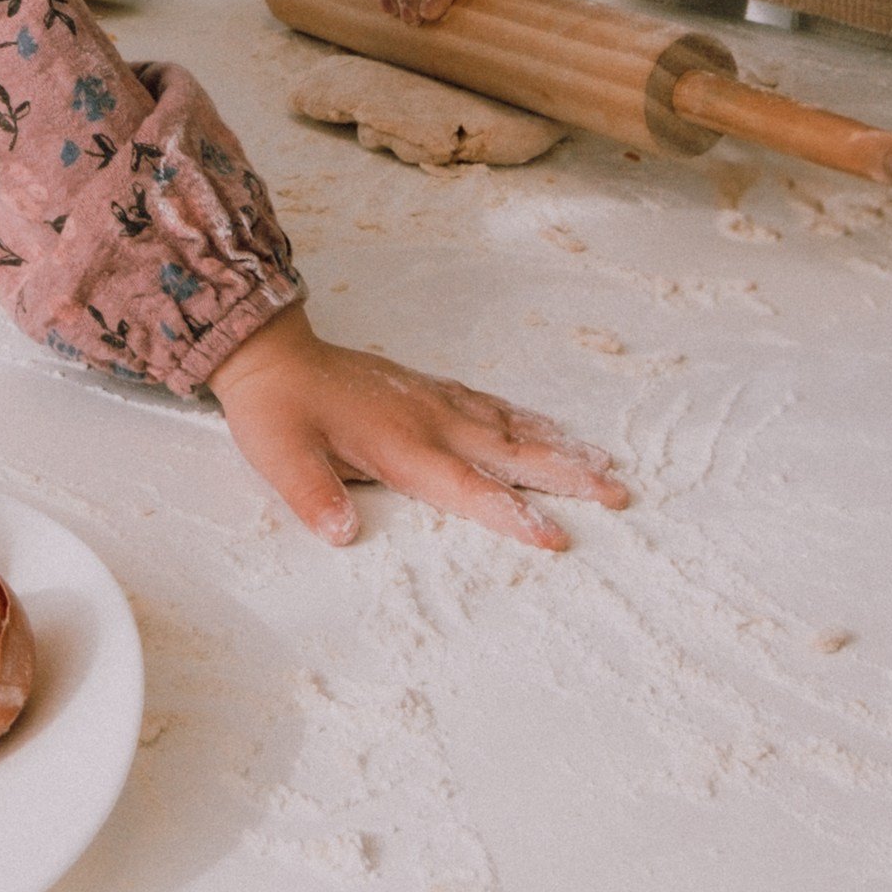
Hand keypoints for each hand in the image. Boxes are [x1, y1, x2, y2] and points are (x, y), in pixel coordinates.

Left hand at [210, 303, 626, 551]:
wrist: (272, 353)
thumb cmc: (277, 410)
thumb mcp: (281, 457)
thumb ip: (313, 495)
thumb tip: (342, 534)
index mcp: (402, 445)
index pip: (469, 489)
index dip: (513, 515)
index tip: (557, 538)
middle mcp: (430, 422)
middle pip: (511, 453)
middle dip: (567, 477)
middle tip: (619, 495)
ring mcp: (434, 402)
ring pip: (510, 427)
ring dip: (560, 447)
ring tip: (607, 465)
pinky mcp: (429, 391)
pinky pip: (491, 405)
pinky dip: (528, 418)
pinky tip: (550, 428)